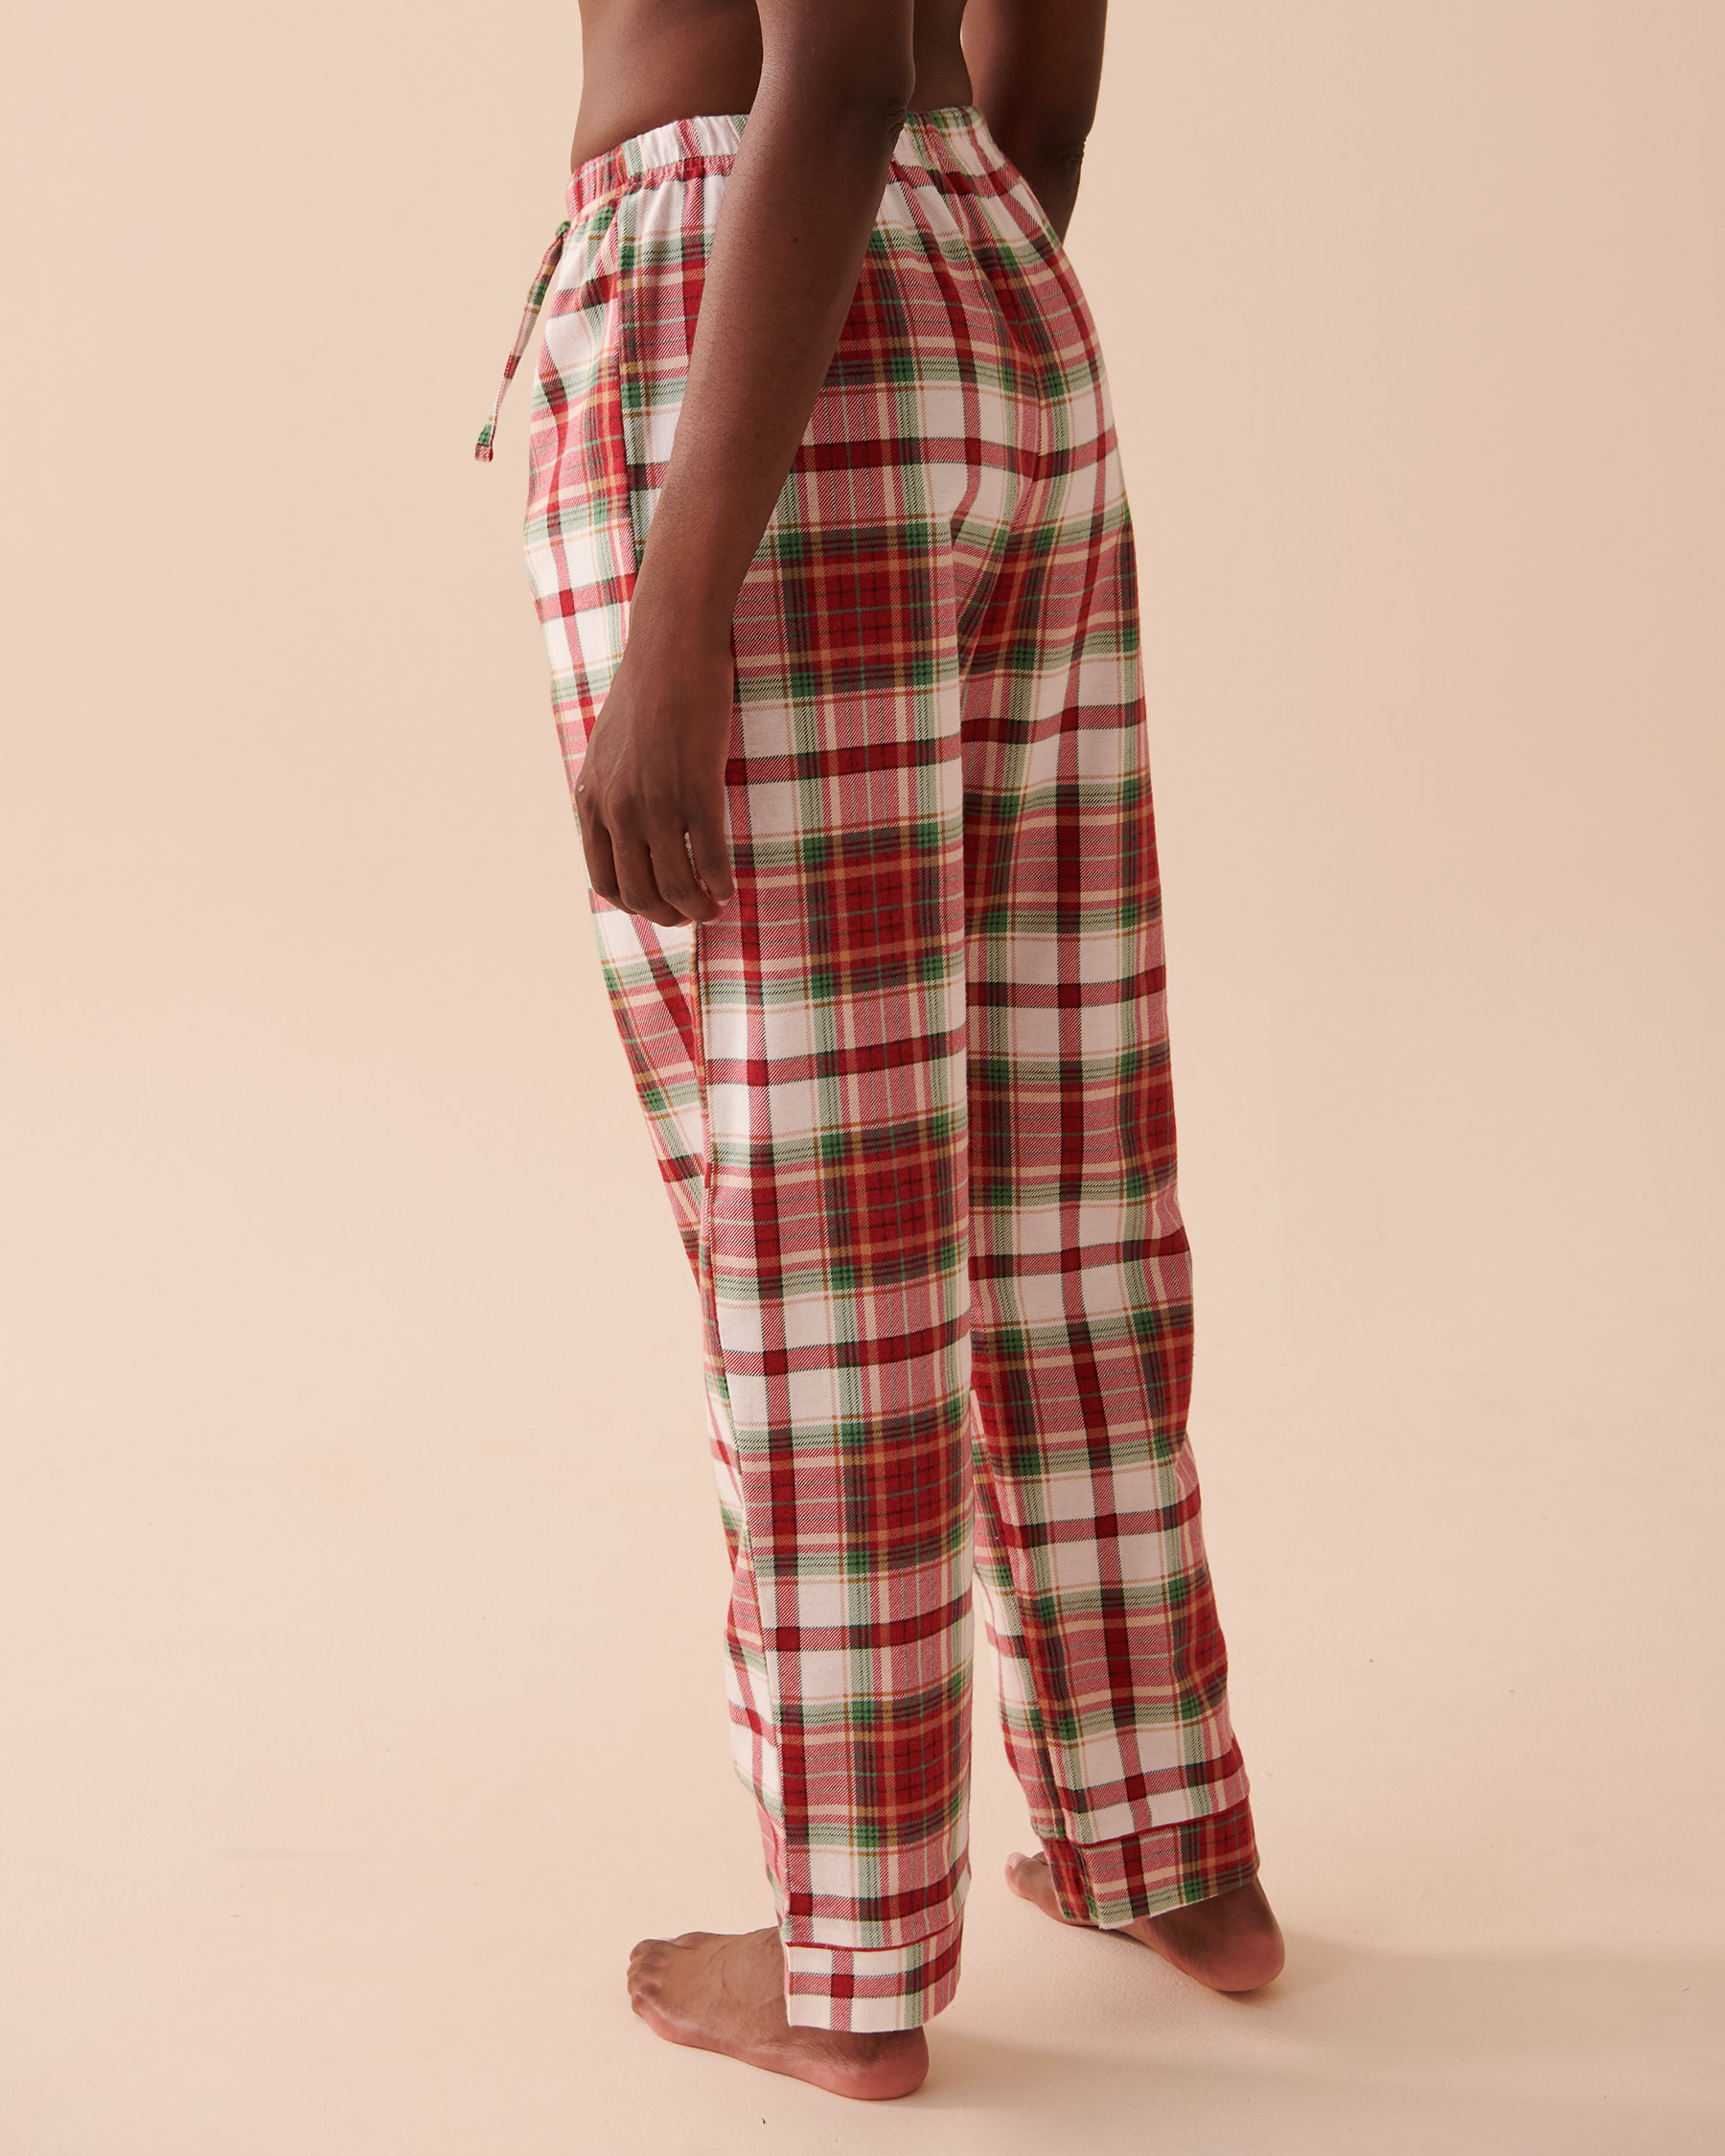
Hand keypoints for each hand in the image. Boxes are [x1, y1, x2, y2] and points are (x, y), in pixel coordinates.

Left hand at [575, 629, 737, 927]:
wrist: (671, 646)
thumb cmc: (648, 690)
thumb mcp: (609, 746)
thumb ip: (610, 790)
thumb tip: (624, 825)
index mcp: (591, 800)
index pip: (606, 882)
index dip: (637, 906)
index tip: (662, 905)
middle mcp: (617, 809)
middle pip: (641, 894)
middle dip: (671, 915)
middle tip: (695, 913)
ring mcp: (655, 803)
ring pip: (676, 887)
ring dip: (699, 908)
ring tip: (717, 905)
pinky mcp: (695, 791)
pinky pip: (708, 861)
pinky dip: (722, 883)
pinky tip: (732, 885)